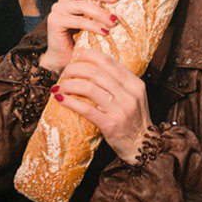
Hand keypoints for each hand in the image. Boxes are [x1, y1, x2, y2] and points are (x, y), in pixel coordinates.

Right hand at [39, 0, 120, 74]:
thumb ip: (103, 7)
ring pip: (81, 5)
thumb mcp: (95, 19)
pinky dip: (93, 26)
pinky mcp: (54, 22)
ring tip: (114, 22)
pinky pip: (77, 21)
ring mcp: (58, 9)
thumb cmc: (84, 37)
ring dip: (100, 13)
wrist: (66, 57)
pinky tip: (105, 32)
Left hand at [51, 49, 151, 163]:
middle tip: (64, 73)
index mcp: (135, 84)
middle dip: (74, 69)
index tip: (76, 57)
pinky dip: (69, 102)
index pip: (108, 61)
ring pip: (88, 88)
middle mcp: (129, 94)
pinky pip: (85, 109)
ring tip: (59, 87)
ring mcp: (121, 109)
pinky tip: (60, 99)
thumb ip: (119, 83)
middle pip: (95, 72)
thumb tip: (92, 69)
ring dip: (68, 85)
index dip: (88, 56)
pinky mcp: (111, 124)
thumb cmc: (133, 120)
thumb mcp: (133, 97)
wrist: (142, 145)